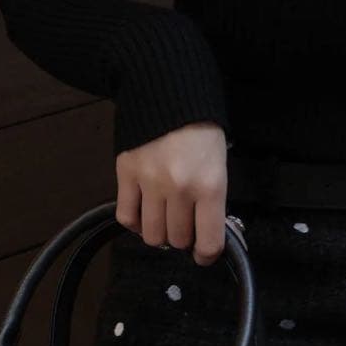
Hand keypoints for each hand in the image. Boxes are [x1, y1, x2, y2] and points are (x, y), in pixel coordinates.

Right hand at [114, 122, 228, 265]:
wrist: (169, 90)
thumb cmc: (200, 130)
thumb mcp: (219, 164)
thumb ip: (212, 201)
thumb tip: (202, 233)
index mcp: (209, 186)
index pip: (208, 242)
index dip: (207, 255)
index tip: (203, 254)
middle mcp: (179, 188)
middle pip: (177, 240)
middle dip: (182, 239)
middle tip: (184, 226)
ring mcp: (150, 182)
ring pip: (151, 235)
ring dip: (159, 233)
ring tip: (163, 219)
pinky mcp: (126, 173)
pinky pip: (126, 217)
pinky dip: (135, 222)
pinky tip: (143, 213)